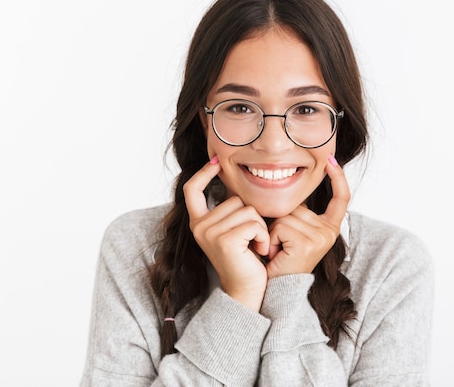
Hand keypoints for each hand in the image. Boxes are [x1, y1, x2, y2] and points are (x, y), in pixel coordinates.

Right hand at [183, 157, 269, 310]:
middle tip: (251, 240)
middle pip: (234, 199)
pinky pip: (254, 223)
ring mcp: (209, 233)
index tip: (215, 161)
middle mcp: (199, 226)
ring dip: (259, 227)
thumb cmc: (245, 260)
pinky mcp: (225, 240)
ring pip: (247, 209)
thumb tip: (235, 179)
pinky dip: (262, 236)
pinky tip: (259, 251)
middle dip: (252, 216)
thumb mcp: (232, 230)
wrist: (246, 291)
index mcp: (198, 222)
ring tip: (254, 246)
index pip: (191, 190)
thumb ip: (229, 209)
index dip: (202, 173)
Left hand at [265, 155, 349, 278]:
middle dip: (281, 221)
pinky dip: (271, 238)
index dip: (338, 178)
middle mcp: (330, 232)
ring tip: (278, 251)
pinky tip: (276, 254)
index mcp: (330, 228)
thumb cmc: (283, 262)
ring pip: (285, 215)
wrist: (279, 291)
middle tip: (282, 246)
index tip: (331, 160)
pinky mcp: (306, 243)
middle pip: (297, 205)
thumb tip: (288, 185)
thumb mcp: (295, 232)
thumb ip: (297, 213)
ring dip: (273, 232)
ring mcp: (320, 237)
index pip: (341, 198)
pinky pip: (279, 226)